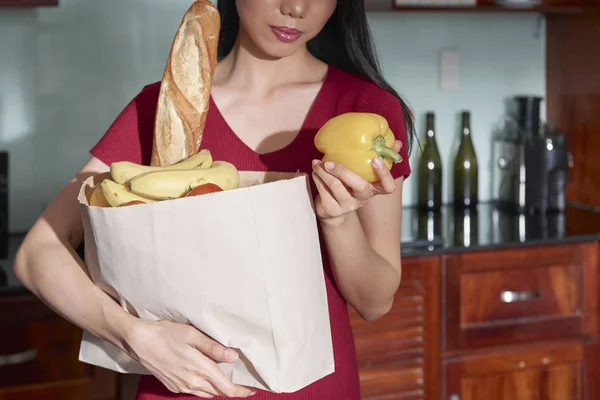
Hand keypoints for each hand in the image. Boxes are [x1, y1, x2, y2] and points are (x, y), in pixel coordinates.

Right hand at [124, 319, 255, 397]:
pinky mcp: (172, 385)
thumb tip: (233, 357)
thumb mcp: (193, 335)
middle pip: (218, 393)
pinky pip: (194, 391)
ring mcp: (181, 386)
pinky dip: (204, 387)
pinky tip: (205, 376)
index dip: (241, 391)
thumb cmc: (166, 334)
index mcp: (200, 370)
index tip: (252, 389)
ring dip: (218, 389)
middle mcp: (192, 382)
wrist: (138, 341)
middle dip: (232, 390)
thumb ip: (214, 348)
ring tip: (227, 379)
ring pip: (206, 393)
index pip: (227, 389)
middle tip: (243, 382)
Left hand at [312, 140, 401, 220]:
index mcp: (373, 189)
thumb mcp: (363, 173)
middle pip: (360, 186)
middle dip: (344, 172)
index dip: (384, 174)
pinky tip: (315, 171)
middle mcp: (362, 199)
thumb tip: (399, 142)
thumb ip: (380, 157)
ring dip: (324, 173)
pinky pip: (324, 191)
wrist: (330, 209)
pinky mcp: (332, 210)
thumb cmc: (349, 185)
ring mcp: (348, 206)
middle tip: (330, 162)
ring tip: (317, 162)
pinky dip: (317, 178)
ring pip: (337, 187)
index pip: (388, 187)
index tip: (376, 158)